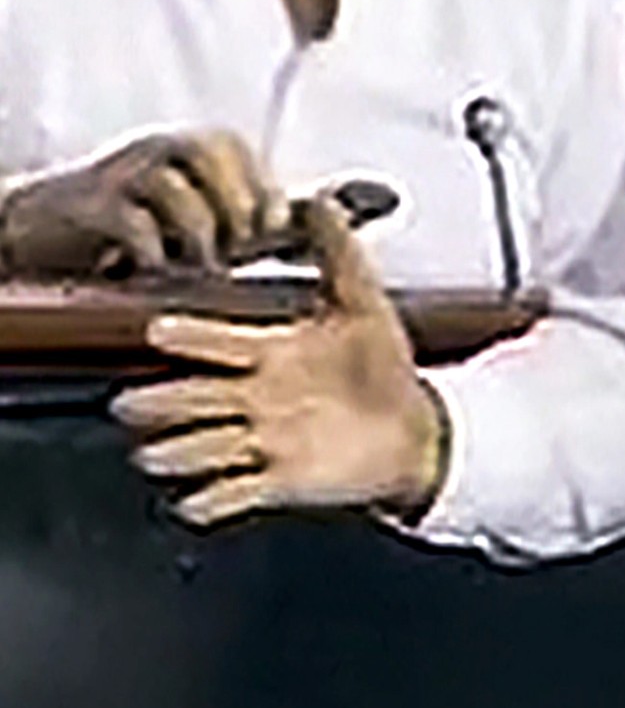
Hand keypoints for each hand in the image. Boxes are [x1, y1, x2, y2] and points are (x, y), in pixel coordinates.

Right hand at [0, 128, 282, 279]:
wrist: (43, 227)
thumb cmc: (130, 223)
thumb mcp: (186, 209)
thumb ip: (235, 214)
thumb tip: (298, 231)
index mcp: (182, 146)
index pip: (234, 147)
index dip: (262, 186)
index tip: (274, 227)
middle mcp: (153, 148)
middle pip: (208, 150)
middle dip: (234, 204)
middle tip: (238, 248)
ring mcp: (118, 173)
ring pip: (173, 187)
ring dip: (198, 234)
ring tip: (201, 267)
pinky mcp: (88, 205)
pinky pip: (132, 222)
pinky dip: (155, 251)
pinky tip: (159, 271)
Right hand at [108, 195, 444, 527]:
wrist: (416, 429)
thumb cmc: (384, 369)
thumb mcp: (364, 306)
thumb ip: (340, 255)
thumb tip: (321, 202)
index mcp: (271, 353)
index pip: (220, 341)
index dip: (192, 338)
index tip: (157, 329)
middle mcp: (257, 396)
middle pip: (197, 398)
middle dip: (164, 401)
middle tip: (126, 403)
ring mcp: (264, 440)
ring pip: (207, 446)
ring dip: (179, 452)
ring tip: (150, 455)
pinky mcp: (278, 481)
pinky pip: (235, 494)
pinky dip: (213, 501)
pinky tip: (191, 505)